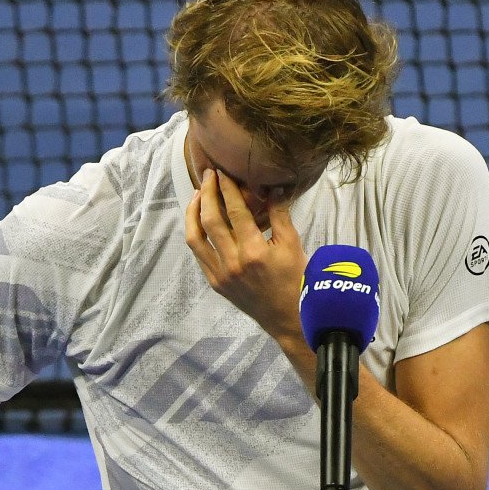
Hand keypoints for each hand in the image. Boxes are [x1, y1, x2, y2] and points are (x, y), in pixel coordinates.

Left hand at [185, 168, 307, 341]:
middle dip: (207, 193)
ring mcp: (221, 275)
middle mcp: (233, 263)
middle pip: (210, 220)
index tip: (222, 173)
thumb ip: (280, 214)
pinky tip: (200, 221)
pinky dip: (196, 234)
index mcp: (255, 251)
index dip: (227, 189)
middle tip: (208, 175)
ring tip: (198, 195)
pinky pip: (199, 254)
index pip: (236, 212)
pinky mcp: (215, 283)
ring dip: (193, 212)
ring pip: (194, 238)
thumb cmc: (295, 278)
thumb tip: (273, 186)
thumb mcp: (293, 244)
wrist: (287, 316)